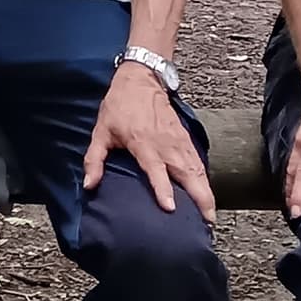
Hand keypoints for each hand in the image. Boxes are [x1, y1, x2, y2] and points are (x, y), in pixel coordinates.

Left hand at [83, 71, 215, 215]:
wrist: (140, 80)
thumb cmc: (119, 107)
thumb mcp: (100, 132)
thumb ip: (94, 160)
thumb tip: (89, 185)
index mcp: (143, 144)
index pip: (156, 171)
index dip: (163, 189)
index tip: (171, 208)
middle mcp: (165, 145)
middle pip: (187, 174)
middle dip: (199, 197)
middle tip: (206, 220)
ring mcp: (179, 142)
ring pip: (197, 170)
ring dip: (206, 192)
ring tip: (211, 214)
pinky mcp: (185, 139)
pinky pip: (198, 163)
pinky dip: (205, 179)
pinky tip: (208, 195)